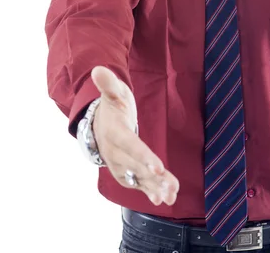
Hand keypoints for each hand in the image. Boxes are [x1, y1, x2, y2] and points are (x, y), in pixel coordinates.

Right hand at [91, 66, 179, 205]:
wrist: (97, 126)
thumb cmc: (111, 107)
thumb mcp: (112, 93)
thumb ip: (108, 84)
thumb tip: (98, 69)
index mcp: (114, 133)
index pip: (130, 146)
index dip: (143, 156)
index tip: (158, 166)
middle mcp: (115, 153)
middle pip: (136, 166)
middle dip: (154, 177)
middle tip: (171, 186)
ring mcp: (120, 165)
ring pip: (139, 178)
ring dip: (155, 188)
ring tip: (171, 195)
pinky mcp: (126, 172)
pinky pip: (139, 184)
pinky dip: (151, 191)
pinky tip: (166, 199)